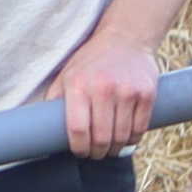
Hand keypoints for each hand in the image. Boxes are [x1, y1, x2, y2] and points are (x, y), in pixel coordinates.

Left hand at [47, 33, 159, 159]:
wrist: (125, 38)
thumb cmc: (90, 61)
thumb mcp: (66, 74)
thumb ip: (55, 100)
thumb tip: (44, 129)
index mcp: (78, 86)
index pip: (77, 130)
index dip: (79, 148)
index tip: (79, 152)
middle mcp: (103, 89)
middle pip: (101, 138)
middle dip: (97, 153)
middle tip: (95, 154)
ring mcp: (127, 92)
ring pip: (122, 137)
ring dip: (115, 149)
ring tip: (110, 148)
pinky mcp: (147, 94)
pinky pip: (140, 128)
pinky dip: (132, 139)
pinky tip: (126, 138)